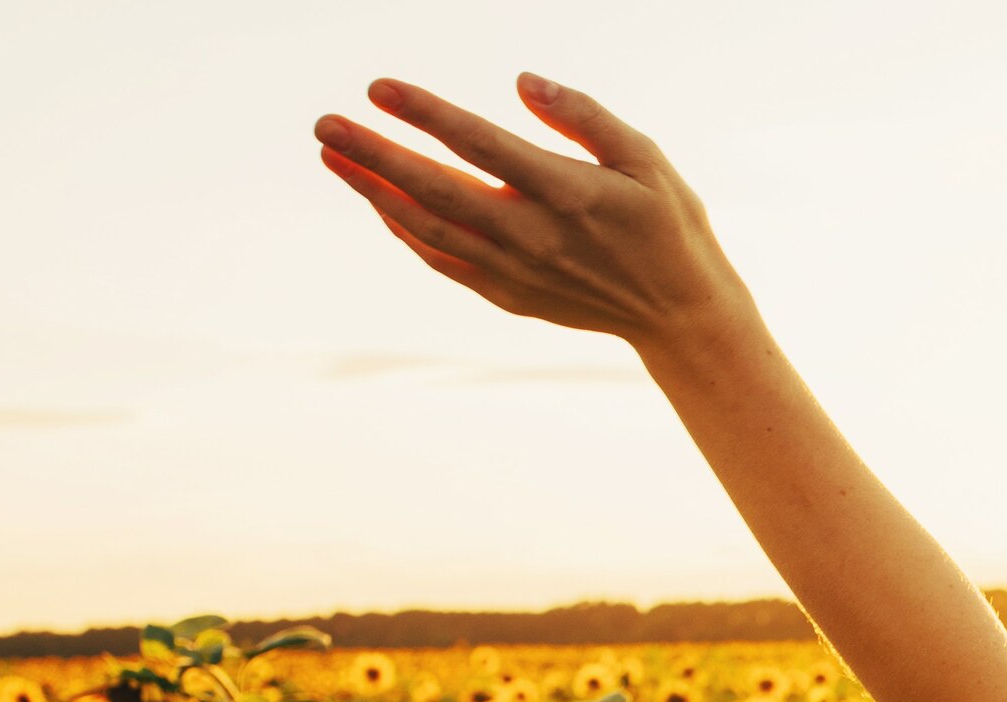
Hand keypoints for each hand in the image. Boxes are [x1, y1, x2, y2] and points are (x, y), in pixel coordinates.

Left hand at [314, 75, 752, 356]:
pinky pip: (445, 261)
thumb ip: (583, 115)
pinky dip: (407, 232)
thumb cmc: (667, 224)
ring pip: (429, 230)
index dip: (425, 113)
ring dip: (376, 194)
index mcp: (569, 194)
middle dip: (374, 156)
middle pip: (436, 191)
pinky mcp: (512, 295)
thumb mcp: (645, 157)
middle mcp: (535, 237)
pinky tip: (382, 205)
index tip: (379, 87)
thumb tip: (523, 81)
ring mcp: (518, 272)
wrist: (681, 315)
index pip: (480, 145)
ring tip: (334, 158)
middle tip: (325, 125)